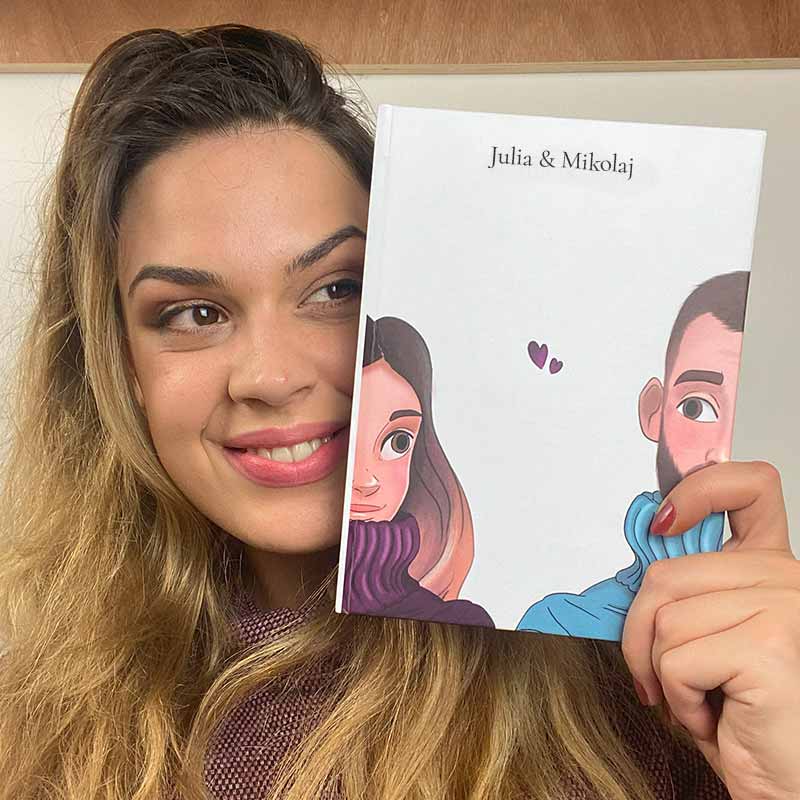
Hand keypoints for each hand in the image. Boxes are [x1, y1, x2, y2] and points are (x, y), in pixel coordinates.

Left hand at [621, 461, 799, 799]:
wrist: (787, 785)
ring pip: (664, 618)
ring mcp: (784, 606)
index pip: (748, 486)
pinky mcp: (770, 645)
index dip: (697, 490)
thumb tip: (639, 559)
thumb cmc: (747, 719)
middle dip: (641, 633)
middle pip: (667, 573)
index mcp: (770, 568)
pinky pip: (675, 658)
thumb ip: (689, 592)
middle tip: (658, 676)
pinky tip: (717, 717)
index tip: (662, 522)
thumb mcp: (712, 638)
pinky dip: (677, 698)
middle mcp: (786, 577)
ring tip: (703, 699)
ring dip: (661, 673)